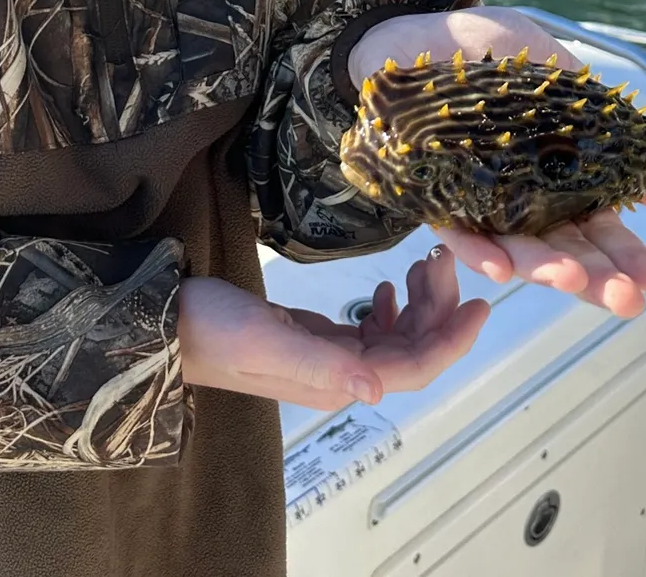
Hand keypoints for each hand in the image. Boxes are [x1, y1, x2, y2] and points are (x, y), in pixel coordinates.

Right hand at [178, 246, 489, 409]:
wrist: (164, 325)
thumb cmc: (211, 330)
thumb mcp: (266, 342)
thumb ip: (323, 364)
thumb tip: (377, 389)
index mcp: (336, 381)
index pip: (413, 367)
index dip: (452, 340)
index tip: (480, 302)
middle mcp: (339, 376)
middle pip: (411, 350)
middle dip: (438, 308)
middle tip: (443, 257)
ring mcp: (327, 359)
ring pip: (395, 337)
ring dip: (419, 304)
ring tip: (424, 262)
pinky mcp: (312, 340)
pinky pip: (370, 330)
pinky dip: (390, 306)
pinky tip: (390, 285)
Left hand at [348, 5, 645, 318]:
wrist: (417, 30)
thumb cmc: (487, 47)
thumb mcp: (557, 70)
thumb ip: (601, 116)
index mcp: (557, 176)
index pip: (597, 228)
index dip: (626, 255)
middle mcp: (521, 199)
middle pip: (564, 250)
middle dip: (597, 278)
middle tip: (628, 301)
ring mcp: (478, 201)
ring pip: (514, 249)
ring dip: (543, 269)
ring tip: (573, 281)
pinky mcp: (432, 196)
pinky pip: (455, 231)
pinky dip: (477, 252)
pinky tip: (501, 269)